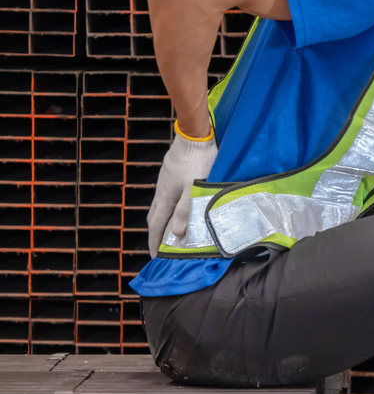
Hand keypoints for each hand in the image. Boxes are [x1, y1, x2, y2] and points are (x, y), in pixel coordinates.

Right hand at [146, 127, 217, 257]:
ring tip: (166, 232)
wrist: (194, 136)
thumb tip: (177, 233)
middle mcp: (161, 190)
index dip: (155, 243)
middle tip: (159, 249)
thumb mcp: (195, 188)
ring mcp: (164, 181)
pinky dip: (166, 207)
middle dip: (155, 235)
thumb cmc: (199, 162)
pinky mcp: (169, 173)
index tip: (155, 258)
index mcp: (166, 197)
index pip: (157, 226)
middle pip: (154, 217)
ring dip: (160, 220)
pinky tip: (174, 206)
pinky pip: (163, 195)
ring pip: (158, 205)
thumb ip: (186, 210)